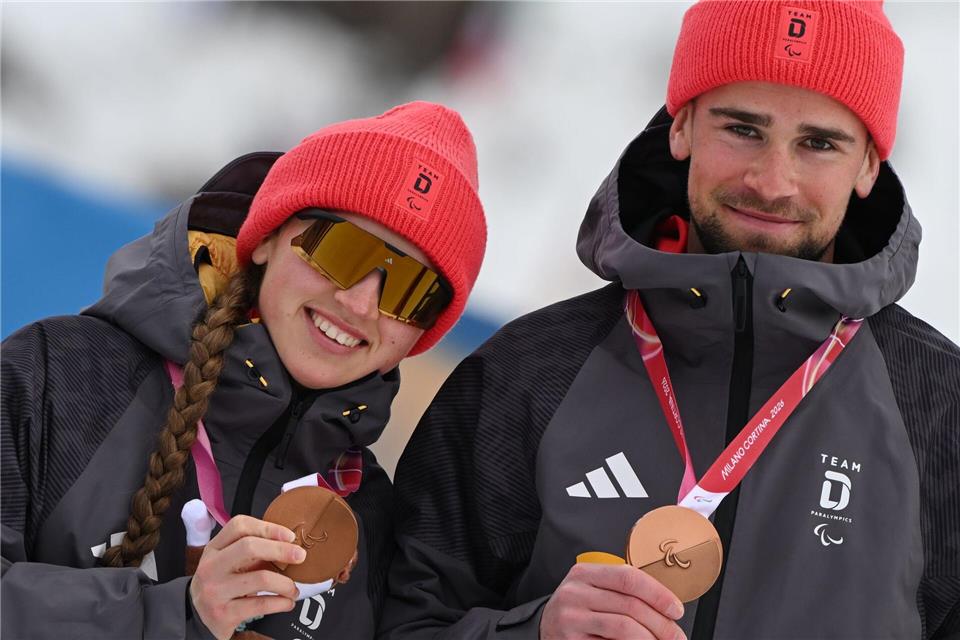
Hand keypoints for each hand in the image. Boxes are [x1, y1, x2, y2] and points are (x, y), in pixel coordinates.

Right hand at [189, 515, 305, 639]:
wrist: (197, 618)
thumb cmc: (221, 584)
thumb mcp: (228, 563)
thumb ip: (252, 552)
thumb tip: (289, 546)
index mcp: (214, 548)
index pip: (239, 526)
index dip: (268, 527)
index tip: (289, 535)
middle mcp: (211, 567)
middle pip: (250, 547)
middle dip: (281, 550)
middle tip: (300, 556)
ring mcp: (215, 591)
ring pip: (260, 578)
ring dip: (286, 584)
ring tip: (294, 589)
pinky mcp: (223, 614)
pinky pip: (260, 604)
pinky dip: (281, 603)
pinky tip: (287, 602)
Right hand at [540, 564, 685, 639]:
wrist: (545, 628)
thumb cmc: (578, 608)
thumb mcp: (592, 589)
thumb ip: (620, 590)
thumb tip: (665, 606)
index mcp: (584, 574)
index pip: (628, 578)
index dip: (658, 594)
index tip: (676, 609)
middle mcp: (575, 594)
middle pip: (630, 606)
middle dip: (661, 624)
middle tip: (677, 636)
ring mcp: (571, 619)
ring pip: (623, 628)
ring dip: (651, 639)